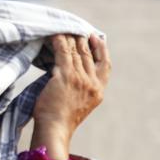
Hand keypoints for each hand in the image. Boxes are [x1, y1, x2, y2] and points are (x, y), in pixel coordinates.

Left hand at [31, 35, 110, 159]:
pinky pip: (63, 52)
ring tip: (61, 30)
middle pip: (88, 54)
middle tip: (72, 29)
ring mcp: (80, 79)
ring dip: (68, 38)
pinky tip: (54, 36)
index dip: (101, 49)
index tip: (96, 37)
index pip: (105, 65)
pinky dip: (59, 42)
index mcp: (98, 91)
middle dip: (81, 40)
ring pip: (76, 51)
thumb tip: (72, 71)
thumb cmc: (60, 120)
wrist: (54, 130)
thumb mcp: (79, 104)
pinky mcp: (65, 76)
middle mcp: (92, 84)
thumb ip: (81, 88)